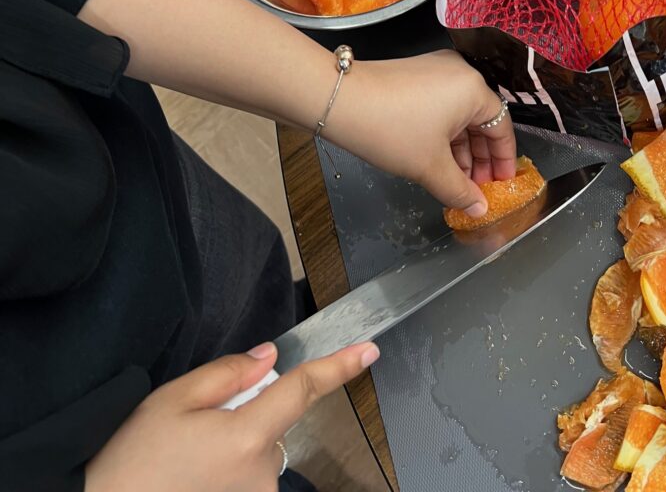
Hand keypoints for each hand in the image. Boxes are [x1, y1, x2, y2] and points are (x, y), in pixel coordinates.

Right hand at [84, 341, 377, 491]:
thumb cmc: (131, 458)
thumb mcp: (172, 399)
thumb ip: (228, 374)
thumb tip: (269, 358)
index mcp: (246, 436)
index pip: (303, 390)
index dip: (338, 367)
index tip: (368, 351)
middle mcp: (261, 474)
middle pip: (274, 421)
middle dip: (249, 411)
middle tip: (197, 425)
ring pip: (262, 452)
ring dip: (239, 444)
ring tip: (189, 457)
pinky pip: (252, 478)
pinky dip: (233, 468)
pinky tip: (197, 475)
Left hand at [327, 50, 516, 218]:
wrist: (340, 101)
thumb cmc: (392, 129)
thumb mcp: (431, 167)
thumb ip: (460, 191)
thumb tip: (479, 209)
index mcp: (473, 88)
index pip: (502, 127)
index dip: (504, 160)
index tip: (502, 185)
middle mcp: (459, 73)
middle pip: (481, 120)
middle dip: (480, 158)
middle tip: (477, 189)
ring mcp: (435, 70)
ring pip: (458, 115)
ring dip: (460, 150)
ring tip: (454, 181)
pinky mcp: (414, 75)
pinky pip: (440, 107)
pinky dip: (442, 134)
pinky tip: (435, 160)